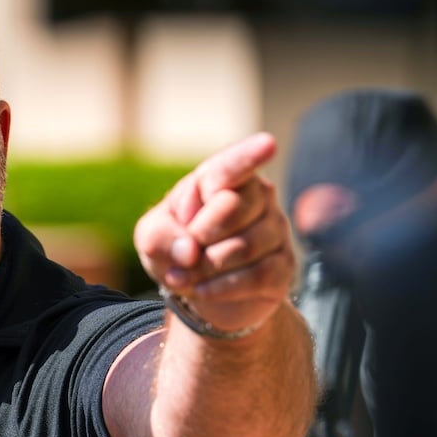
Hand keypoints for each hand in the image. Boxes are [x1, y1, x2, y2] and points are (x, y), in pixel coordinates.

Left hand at [134, 132, 294, 333]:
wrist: (198, 292)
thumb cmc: (176, 249)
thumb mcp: (152, 238)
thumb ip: (159, 236)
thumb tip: (190, 251)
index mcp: (222, 179)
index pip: (234, 164)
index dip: (248, 156)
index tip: (267, 145)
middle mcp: (258, 197)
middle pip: (233, 206)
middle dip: (199, 234)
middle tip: (185, 251)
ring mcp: (275, 230)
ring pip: (244, 246)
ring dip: (204, 268)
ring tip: (183, 277)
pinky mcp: (284, 266)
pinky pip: (257, 275)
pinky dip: (221, 286)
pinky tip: (201, 291)